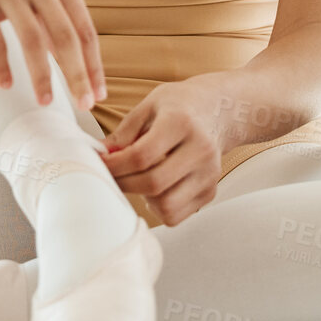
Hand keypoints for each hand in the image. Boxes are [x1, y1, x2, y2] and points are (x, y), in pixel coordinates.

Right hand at [0, 0, 105, 111]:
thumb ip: (54, 8)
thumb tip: (68, 56)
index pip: (84, 29)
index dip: (93, 65)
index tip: (98, 93)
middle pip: (65, 38)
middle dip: (77, 76)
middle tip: (83, 106)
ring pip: (32, 41)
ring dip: (42, 76)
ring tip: (45, 101)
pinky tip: (4, 84)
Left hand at [100, 79, 227, 225]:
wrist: (220, 110)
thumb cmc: (180, 106)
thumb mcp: (149, 105)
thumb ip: (124, 132)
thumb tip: (101, 155)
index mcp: (181, 122)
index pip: (142, 155)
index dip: (115, 165)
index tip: (100, 164)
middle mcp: (200, 149)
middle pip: (154, 183)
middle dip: (124, 183)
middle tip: (112, 175)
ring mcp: (209, 173)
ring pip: (167, 206)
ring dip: (143, 198)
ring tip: (138, 179)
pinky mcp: (211, 190)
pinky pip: (178, 214)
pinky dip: (159, 207)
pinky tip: (156, 187)